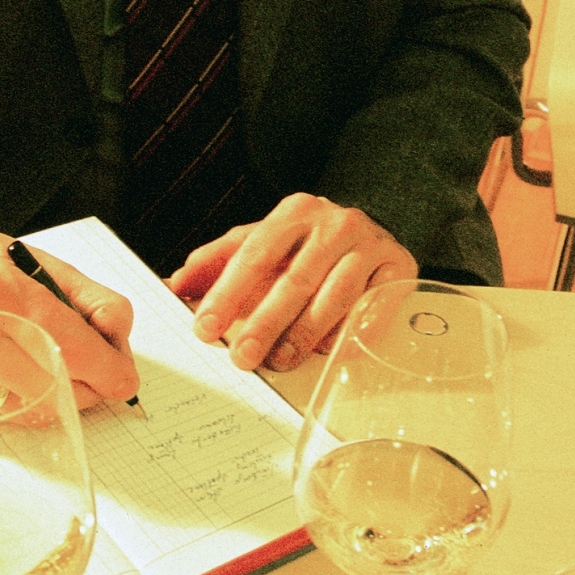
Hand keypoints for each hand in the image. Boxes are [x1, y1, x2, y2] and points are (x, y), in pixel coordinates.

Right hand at [0, 221, 138, 409]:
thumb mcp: (46, 265)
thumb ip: (95, 302)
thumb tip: (120, 350)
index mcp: (1, 291)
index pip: (76, 350)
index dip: (111, 371)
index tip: (123, 378)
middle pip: (59, 389)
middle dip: (85, 386)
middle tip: (86, 369)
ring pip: (33, 411)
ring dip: (53, 397)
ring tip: (42, 365)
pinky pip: (2, 417)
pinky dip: (17, 400)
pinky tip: (4, 371)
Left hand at [169, 193, 417, 371]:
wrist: (369, 236)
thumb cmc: (305, 248)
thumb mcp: (259, 246)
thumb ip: (216, 264)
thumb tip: (174, 285)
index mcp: (294, 213)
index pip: (253, 254)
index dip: (227, 294)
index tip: (205, 329)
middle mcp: (335, 224)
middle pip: (295, 280)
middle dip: (265, 323)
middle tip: (242, 357)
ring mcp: (372, 244)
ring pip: (335, 298)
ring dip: (304, 336)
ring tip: (279, 361)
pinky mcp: (400, 268)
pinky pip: (372, 309)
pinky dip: (349, 334)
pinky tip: (329, 353)